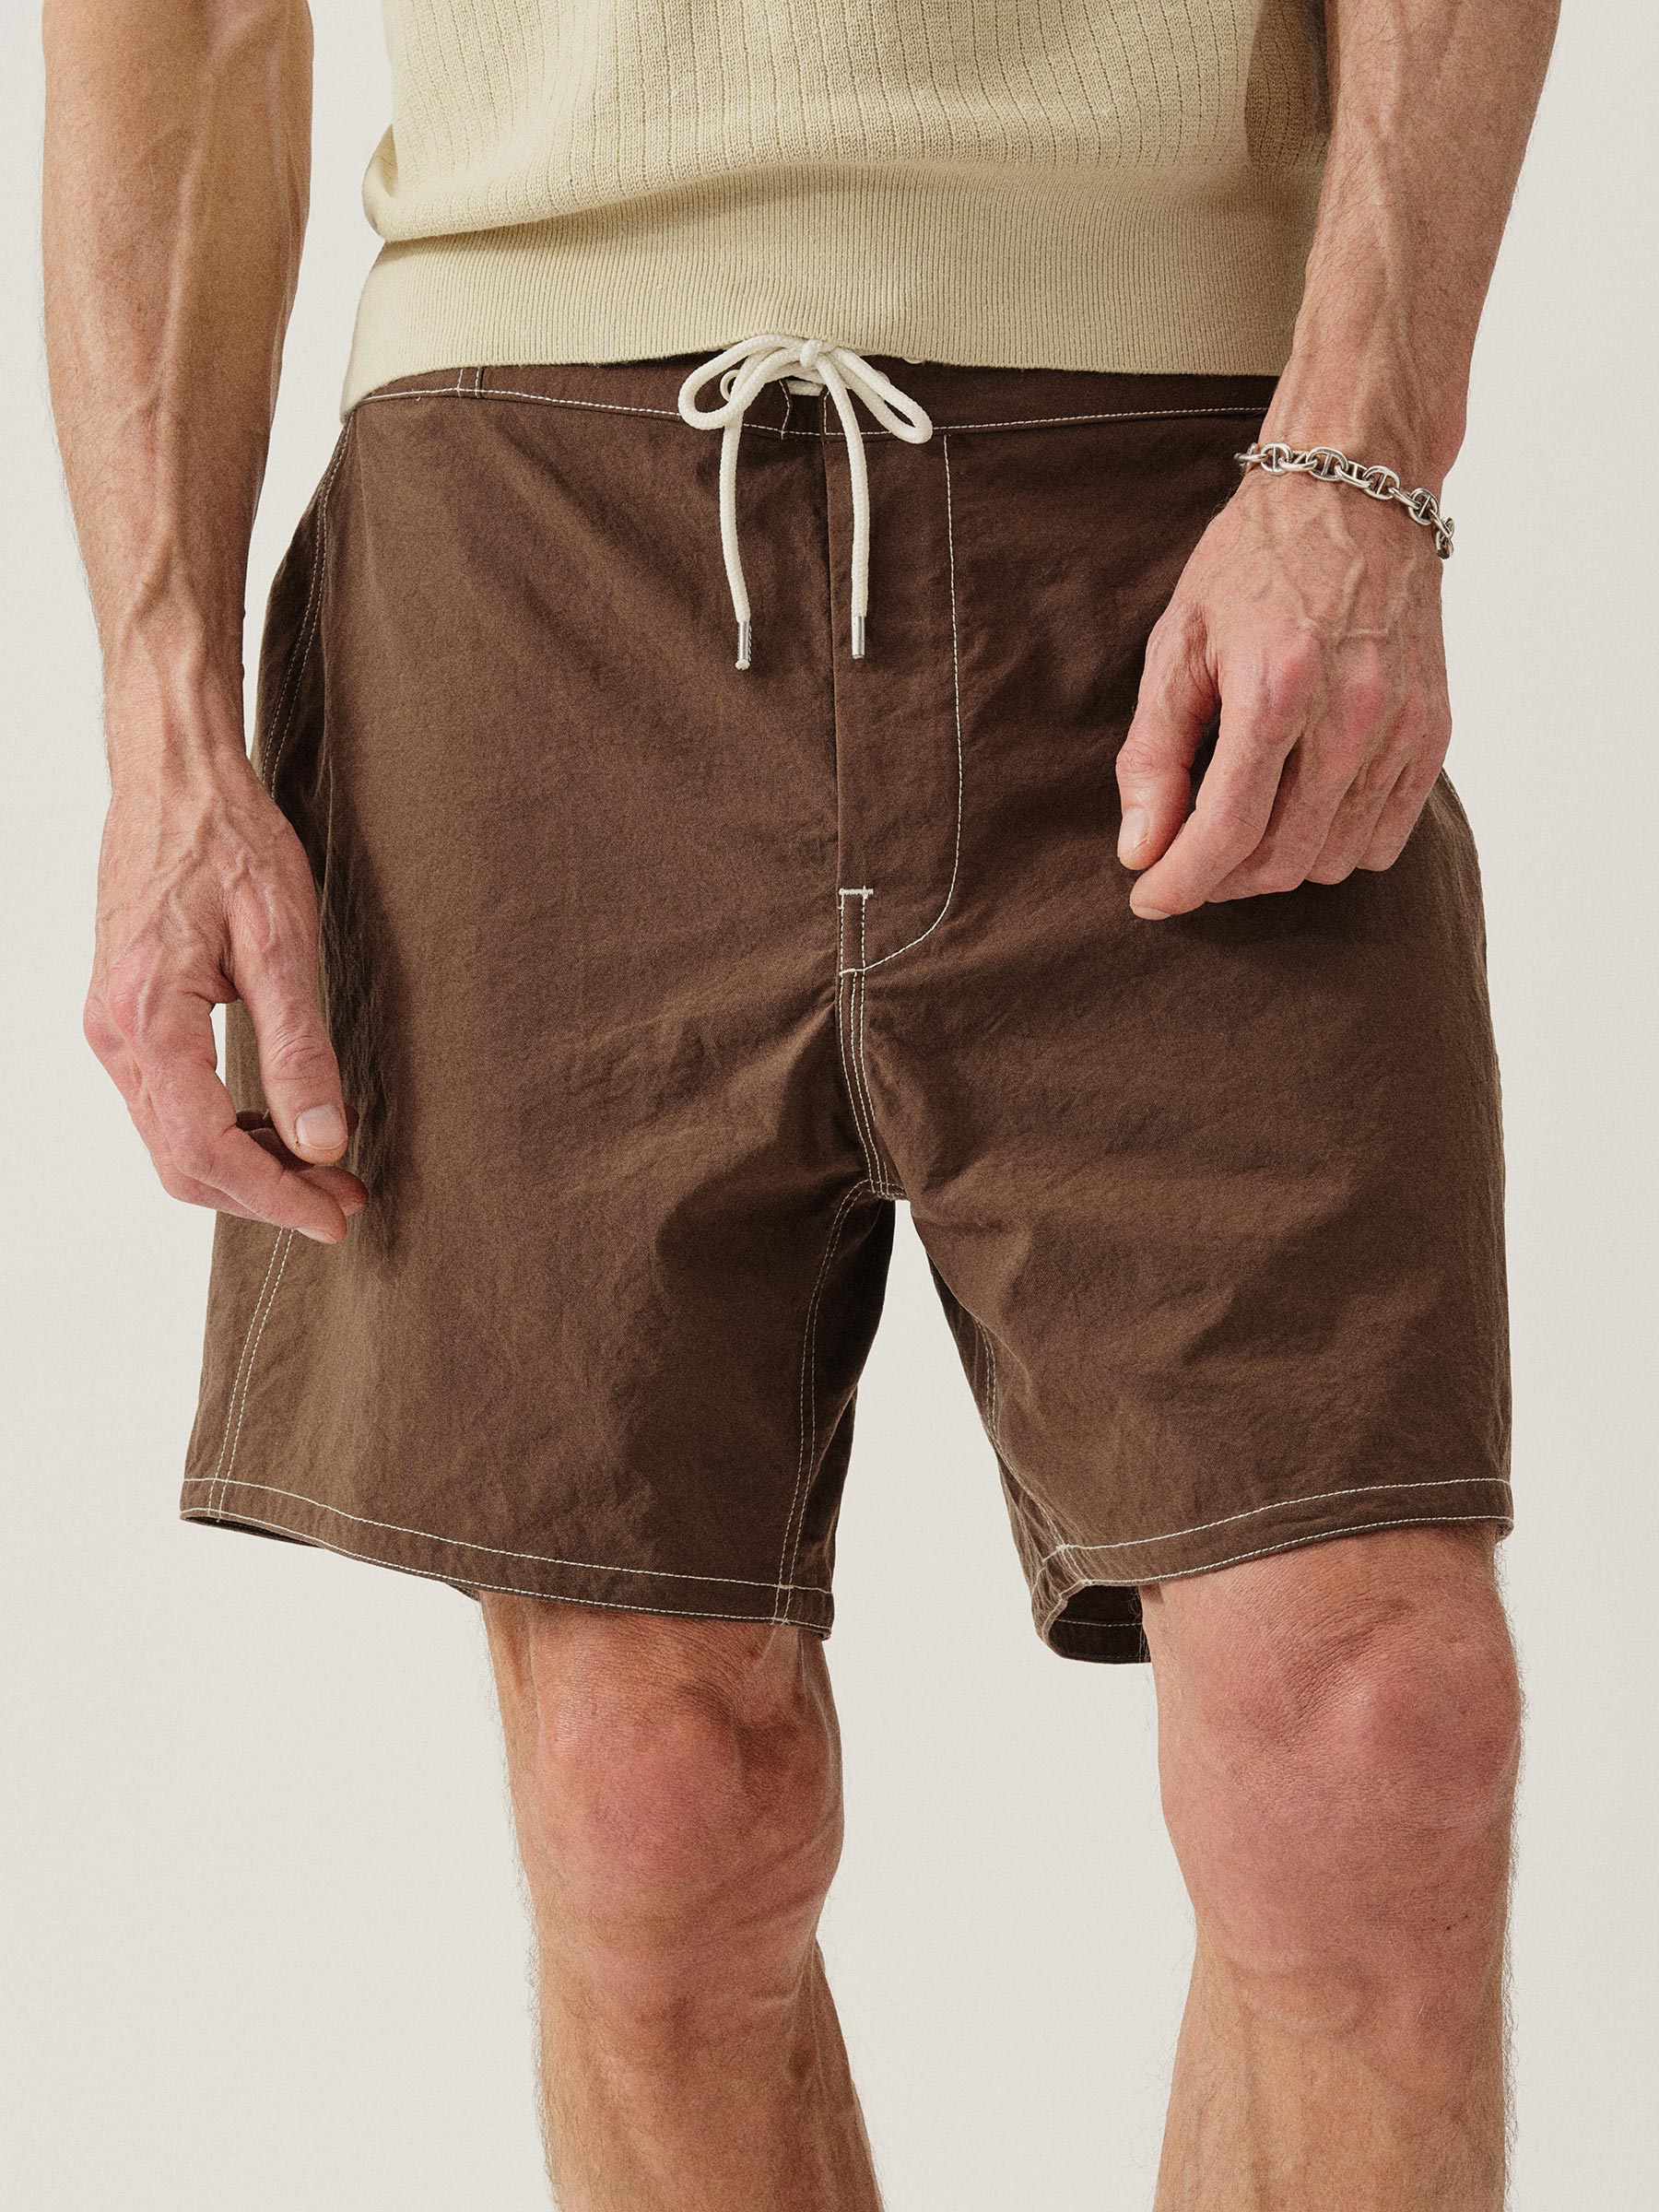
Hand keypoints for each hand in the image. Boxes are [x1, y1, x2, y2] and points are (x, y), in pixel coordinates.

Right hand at [84, 702, 365, 1241]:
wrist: (176, 777)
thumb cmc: (230, 840)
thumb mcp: (283, 940)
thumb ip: (301, 1046)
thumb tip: (322, 1141)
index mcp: (149, 1017)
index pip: (204, 1146)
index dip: (273, 1196)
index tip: (334, 1216)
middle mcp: (115, 1034)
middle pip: (181, 1160)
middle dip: (264, 1195)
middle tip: (344, 1199)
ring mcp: (112, 1028)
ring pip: (171, 1141)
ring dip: (247, 1170)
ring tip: (325, 1169)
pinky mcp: (125, 1019)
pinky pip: (167, 1106)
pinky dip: (223, 1133)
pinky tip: (280, 1126)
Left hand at [1115, 467, 1452, 917]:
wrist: (1356, 490)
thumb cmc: (1252, 562)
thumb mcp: (1178, 644)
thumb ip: (1153, 753)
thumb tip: (1139, 849)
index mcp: (1277, 685)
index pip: (1227, 829)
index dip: (1180, 881)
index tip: (1146, 899)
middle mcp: (1353, 713)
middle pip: (1282, 858)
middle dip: (1221, 879)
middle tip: (1184, 860)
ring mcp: (1404, 726)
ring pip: (1334, 860)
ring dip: (1276, 867)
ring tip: (1237, 833)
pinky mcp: (1435, 731)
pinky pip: (1385, 838)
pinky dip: (1335, 846)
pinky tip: (1299, 811)